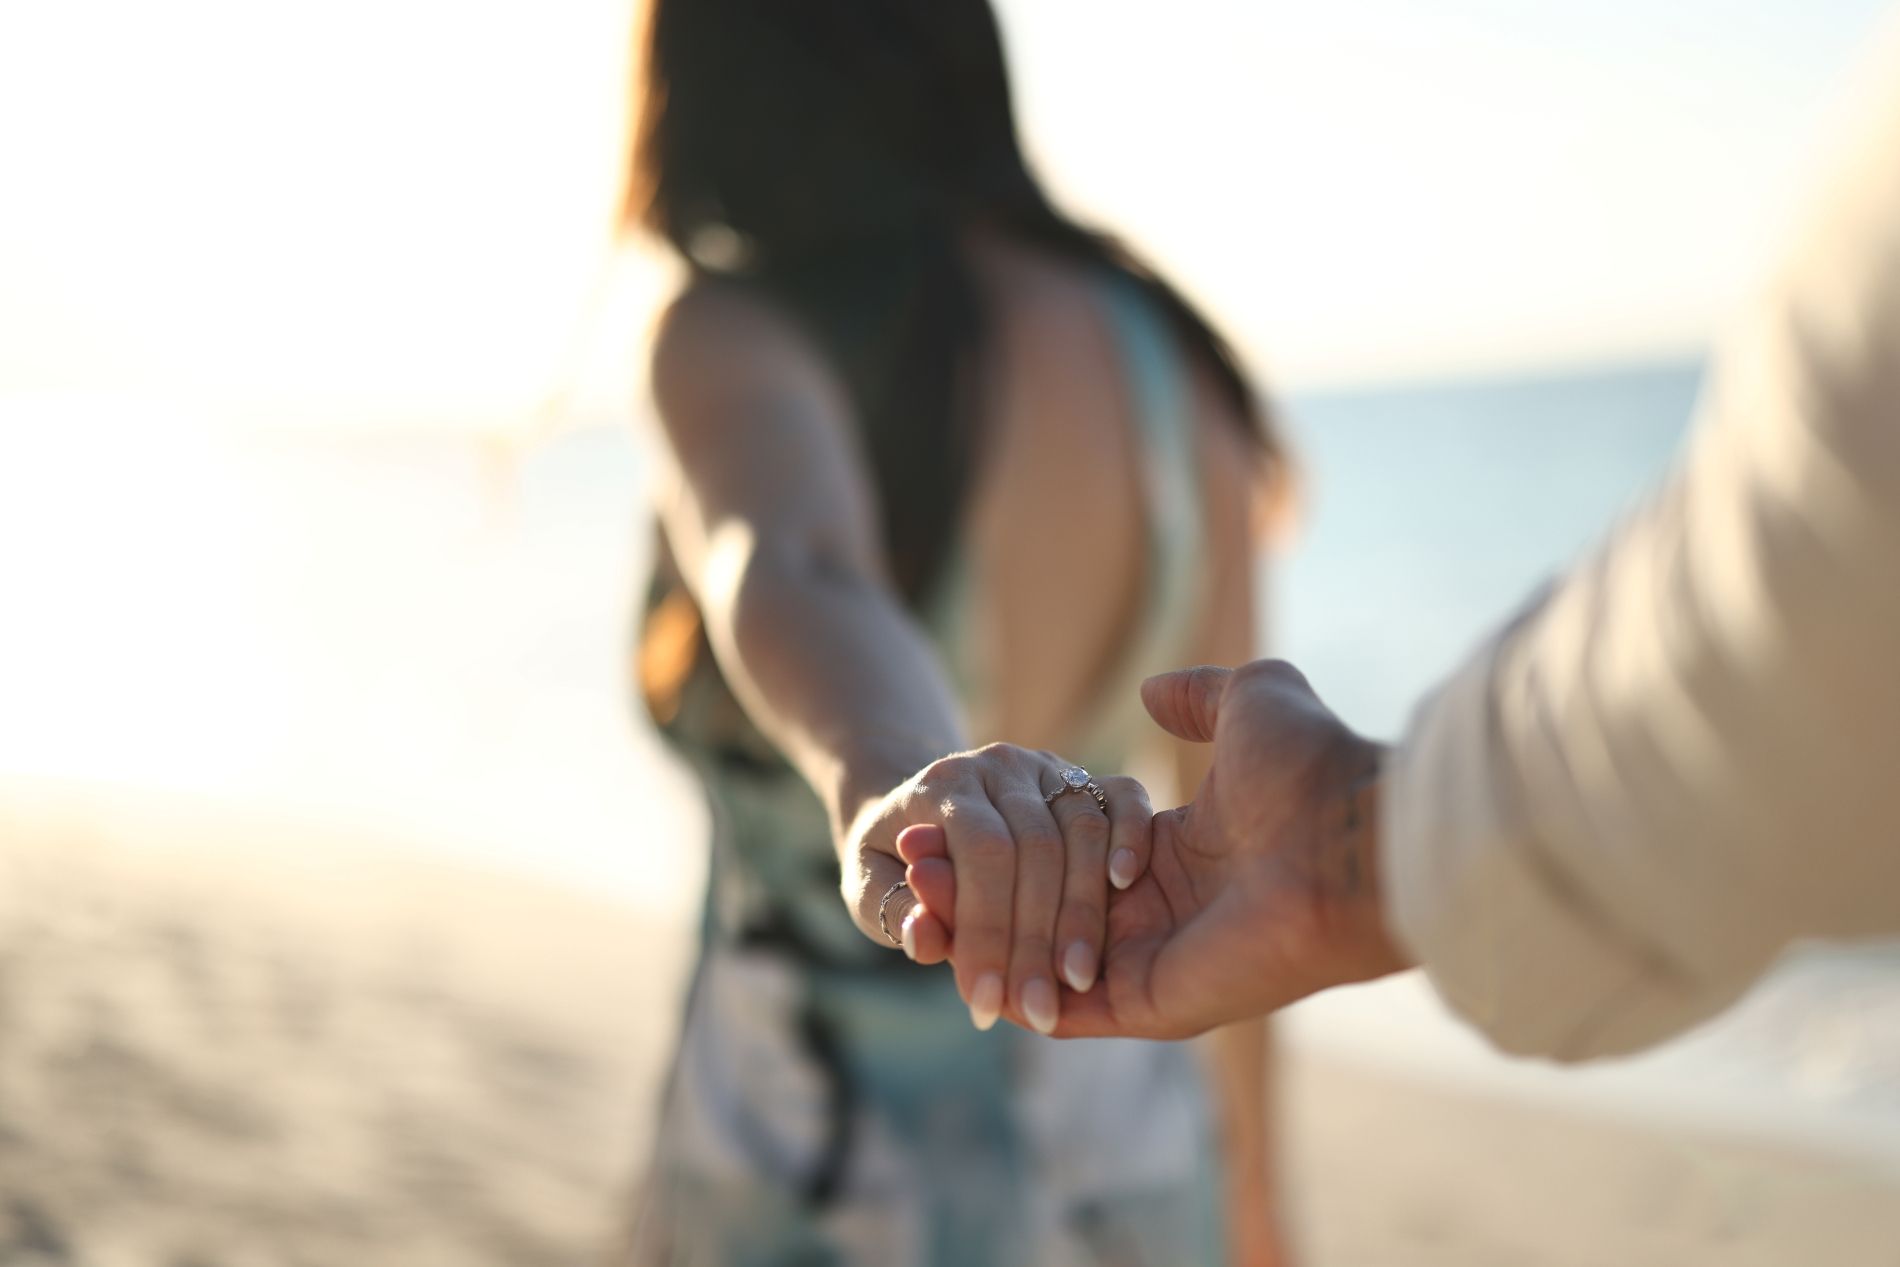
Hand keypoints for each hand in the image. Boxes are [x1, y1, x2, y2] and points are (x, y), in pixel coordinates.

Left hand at [841, 744, 1152, 1033]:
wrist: (915, 815)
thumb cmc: (893, 864)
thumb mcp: (870, 889)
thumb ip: (893, 910)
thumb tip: (922, 936)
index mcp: (943, 784)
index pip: (980, 852)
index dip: (987, 929)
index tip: (986, 1005)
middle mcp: (999, 766)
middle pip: (1036, 846)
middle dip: (1037, 939)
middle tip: (1038, 1013)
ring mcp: (1047, 767)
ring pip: (1082, 828)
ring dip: (1084, 912)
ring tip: (1077, 982)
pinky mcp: (1085, 776)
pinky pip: (1124, 797)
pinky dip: (1130, 837)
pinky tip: (1123, 886)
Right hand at [911, 662, 1412, 1038]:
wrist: (1357, 837)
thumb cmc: (1314, 769)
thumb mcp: (1250, 702)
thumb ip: (1198, 696)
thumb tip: (1152, 689)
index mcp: (1177, 854)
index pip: (1070, 860)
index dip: (1008, 844)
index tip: (947, 821)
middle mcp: (1165, 914)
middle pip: (1048, 913)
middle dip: (978, 894)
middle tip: (912, 865)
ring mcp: (1162, 965)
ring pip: (1050, 964)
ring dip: (983, 941)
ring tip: (918, 906)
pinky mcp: (1162, 1005)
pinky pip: (1076, 1015)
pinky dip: (1017, 992)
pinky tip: (958, 956)